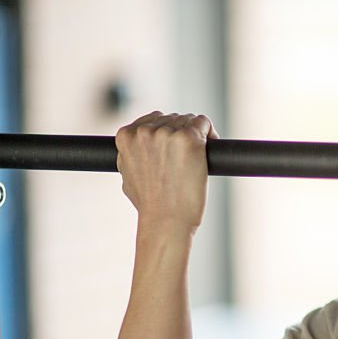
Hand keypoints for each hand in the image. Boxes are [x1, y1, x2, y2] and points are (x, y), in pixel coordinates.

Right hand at [115, 111, 218, 234]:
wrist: (166, 219)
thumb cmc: (150, 204)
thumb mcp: (128, 175)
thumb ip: (131, 156)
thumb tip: (139, 148)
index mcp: (126, 136)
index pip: (153, 120)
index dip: (167, 133)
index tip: (175, 148)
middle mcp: (144, 131)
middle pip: (173, 119)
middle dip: (182, 135)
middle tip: (188, 157)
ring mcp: (167, 133)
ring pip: (189, 120)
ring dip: (197, 134)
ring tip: (198, 157)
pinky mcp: (189, 138)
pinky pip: (204, 123)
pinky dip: (211, 133)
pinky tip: (211, 147)